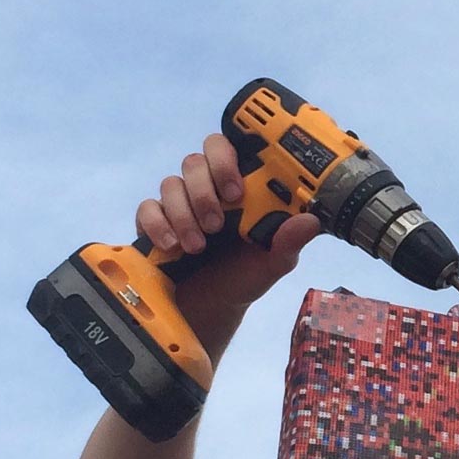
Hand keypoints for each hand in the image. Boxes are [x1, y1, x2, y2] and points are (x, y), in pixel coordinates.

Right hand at [134, 131, 318, 309]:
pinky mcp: (155, 221)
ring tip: (198, 246)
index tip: (236, 190)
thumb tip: (311, 222)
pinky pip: (147, 208)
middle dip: (204, 190)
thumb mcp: (272, 264)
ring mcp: (179, 203)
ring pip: (170, 184)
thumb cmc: (244, 276)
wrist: (212, 308)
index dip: (226, 159)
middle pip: (195, 161)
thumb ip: (288, 243)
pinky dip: (158, 225)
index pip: (227, 150)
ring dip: (184, 215)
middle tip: (218, 223)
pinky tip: (172, 246)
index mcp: (237, 189)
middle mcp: (206, 189)